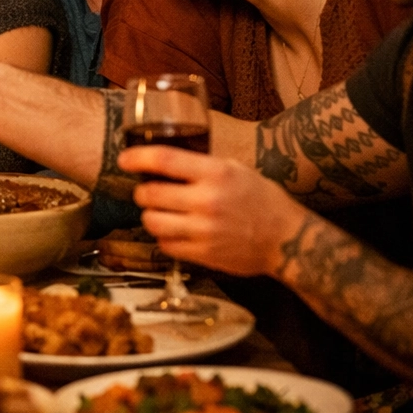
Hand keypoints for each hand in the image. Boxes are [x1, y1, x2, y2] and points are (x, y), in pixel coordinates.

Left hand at [120, 146, 308, 277]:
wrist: (288, 239)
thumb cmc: (262, 200)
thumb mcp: (235, 170)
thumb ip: (201, 165)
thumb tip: (163, 161)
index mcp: (216, 174)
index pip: (164, 160)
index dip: (137, 158)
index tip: (124, 159)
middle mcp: (207, 201)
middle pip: (149, 194)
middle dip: (143, 191)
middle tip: (148, 191)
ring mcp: (204, 230)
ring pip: (151, 221)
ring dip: (150, 215)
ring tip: (160, 212)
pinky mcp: (203, 254)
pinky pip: (165, 245)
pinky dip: (164, 237)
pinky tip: (176, 231)